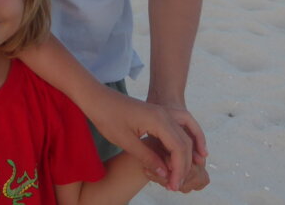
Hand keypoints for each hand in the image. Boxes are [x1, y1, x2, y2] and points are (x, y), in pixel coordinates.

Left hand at [90, 91, 206, 191]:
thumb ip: (147, 157)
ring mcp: (163, 112)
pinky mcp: (158, 113)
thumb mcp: (125, 141)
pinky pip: (178, 128)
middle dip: (184, 165)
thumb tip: (165, 174)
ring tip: (184, 172)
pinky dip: (184, 141)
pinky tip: (183, 154)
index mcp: (158, 119)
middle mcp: (165, 113)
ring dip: (188, 152)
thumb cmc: (107, 117)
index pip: (179, 148)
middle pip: (185, 142)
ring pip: (185, 133)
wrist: (97, 98)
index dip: (180, 169)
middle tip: (175, 184)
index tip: (173, 186)